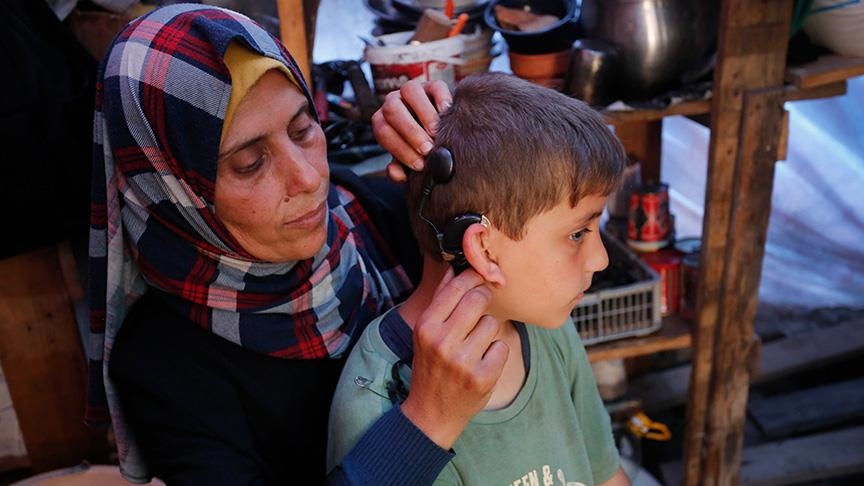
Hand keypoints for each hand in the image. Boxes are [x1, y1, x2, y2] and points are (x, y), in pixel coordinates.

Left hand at [371, 80, 452, 181]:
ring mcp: (413, 91)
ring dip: (423, 113)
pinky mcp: (433, 86)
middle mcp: (394, 103)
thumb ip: (402, 169)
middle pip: (392, 109)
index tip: (419, 164)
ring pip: (410, 91)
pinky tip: (447, 114)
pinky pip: (435, 86)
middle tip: (427, 149)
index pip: (383, 131)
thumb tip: (395, 172)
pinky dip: (441, 99)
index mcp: (384, 121)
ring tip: (437, 132)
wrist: (443, 133)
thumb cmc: (423, 150)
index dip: (399, 149)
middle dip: (410, 131)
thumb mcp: (412, 161)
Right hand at [400, 269, 508, 449]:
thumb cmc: (430, 366)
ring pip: (492, 323)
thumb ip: (439, 301)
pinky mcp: (483, 377)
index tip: (480, 276)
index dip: (473, 277)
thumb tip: (454, 268)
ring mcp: (463, 361)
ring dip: (489, 330)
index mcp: (426, 327)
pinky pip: (502, 346)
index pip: (456, 287)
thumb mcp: (425, 333)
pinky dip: (496, 352)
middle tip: (483, 303)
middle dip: (485, 297)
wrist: (432, 412)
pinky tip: (483, 361)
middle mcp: (442, 342)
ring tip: (476, 344)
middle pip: (478, 299)